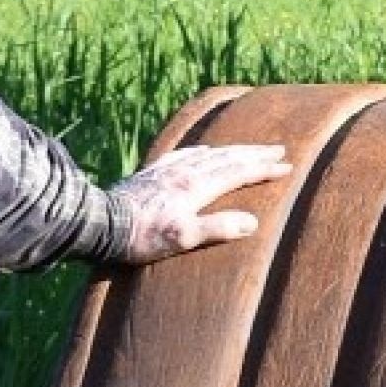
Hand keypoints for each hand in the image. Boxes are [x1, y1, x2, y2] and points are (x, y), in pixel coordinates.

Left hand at [110, 140, 293, 259]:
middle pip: (228, 157)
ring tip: (249, 148)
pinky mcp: (152, 173)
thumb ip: (217, 228)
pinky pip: (183, 154)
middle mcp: (185, 172)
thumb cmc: (141, 237)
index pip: (238, 173)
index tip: (286, 166)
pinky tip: (203, 150)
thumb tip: (252, 221)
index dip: (264, 169)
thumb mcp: (182, 238)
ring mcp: (167, 170)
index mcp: (197, 187)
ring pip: (209, 153)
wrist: (99, 223)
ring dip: (233, 150)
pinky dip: (202, 150)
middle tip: (279, 149)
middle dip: (255, 153)